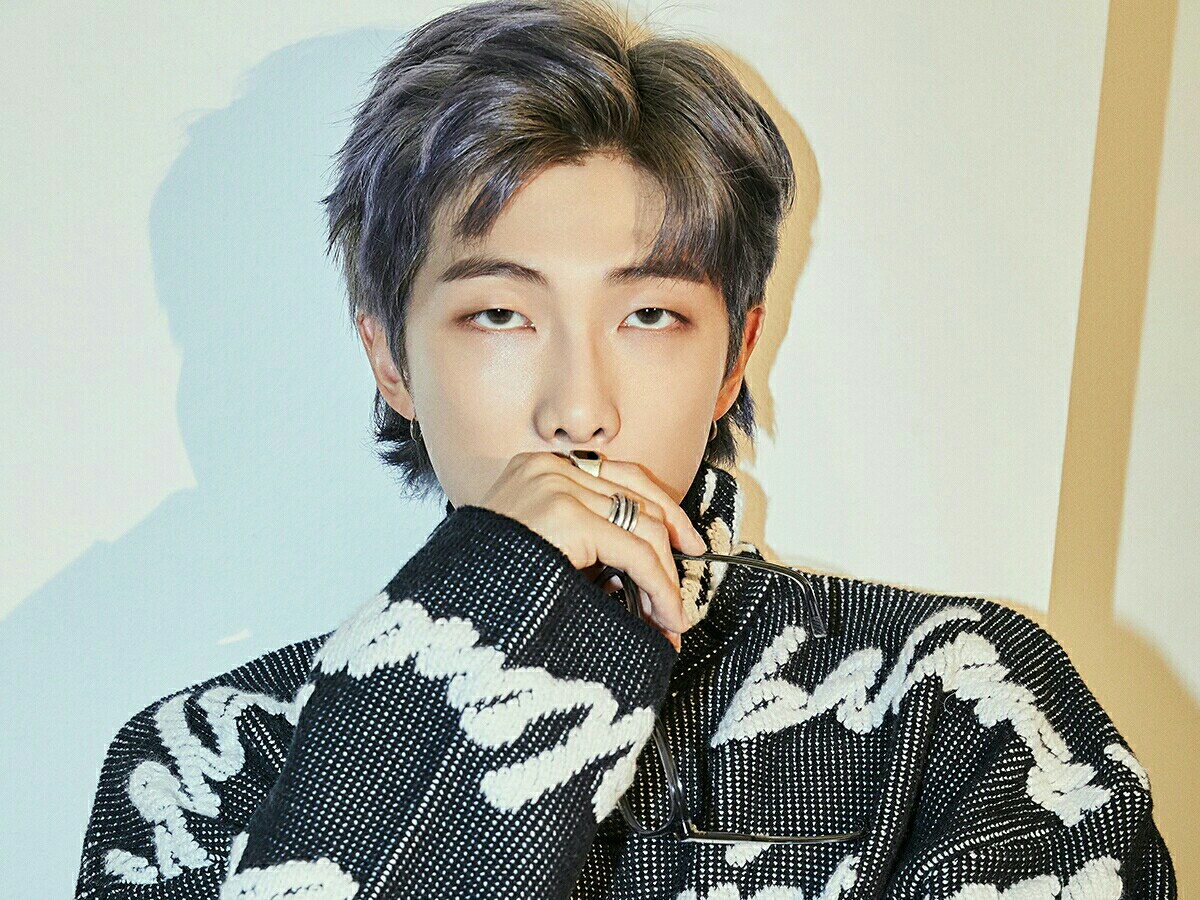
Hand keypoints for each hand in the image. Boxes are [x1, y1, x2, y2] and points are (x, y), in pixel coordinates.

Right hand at [478, 452, 707, 649]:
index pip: (622, 477)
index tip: (686, 543)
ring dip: (666, 577)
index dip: (664, 511)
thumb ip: (580, 538)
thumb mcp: (538, 549)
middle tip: (680, 596)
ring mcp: (556, 488)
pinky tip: (663, 615)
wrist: (450, 608)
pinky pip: (635, 552)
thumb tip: (638, 565)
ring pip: (643, 526)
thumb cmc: (489, 588)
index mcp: (539, 468)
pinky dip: (659, 587)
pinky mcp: (566, 517)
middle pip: (638, 497)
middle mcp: (549, 469)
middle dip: (670, 550)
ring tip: (669, 618)